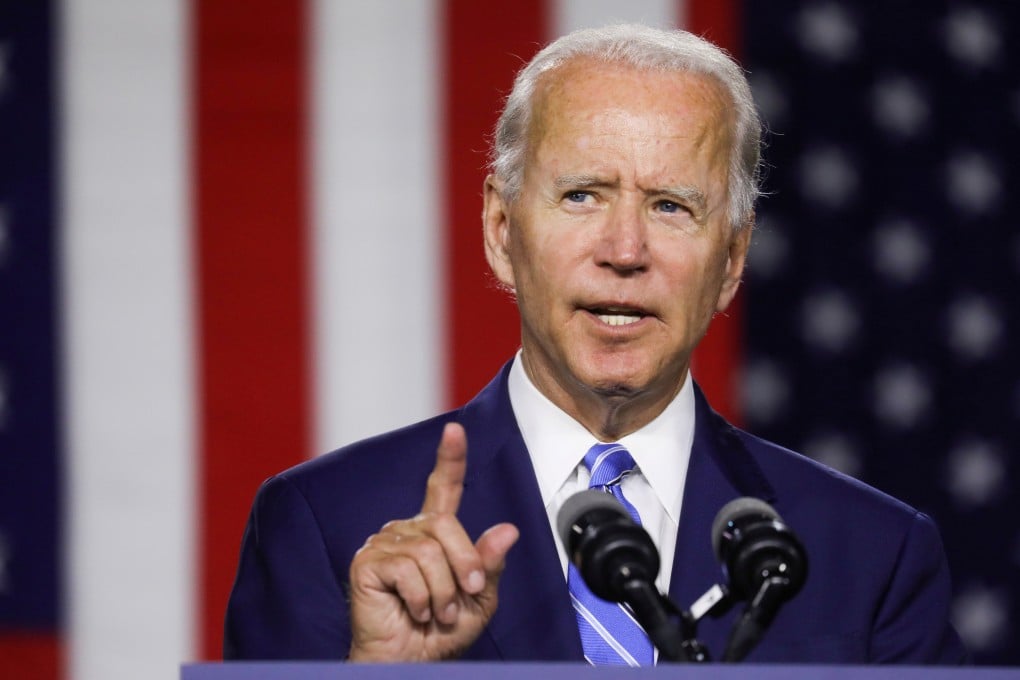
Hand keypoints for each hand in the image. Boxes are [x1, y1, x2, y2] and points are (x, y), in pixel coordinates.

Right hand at [347, 422, 519, 661]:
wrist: (410, 662)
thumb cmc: (441, 633)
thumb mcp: (479, 599)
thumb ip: (490, 564)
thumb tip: (507, 530)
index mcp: (434, 533)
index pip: (442, 487)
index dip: (450, 458)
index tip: (455, 429)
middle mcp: (408, 531)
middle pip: (447, 526)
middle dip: (464, 566)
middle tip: (463, 598)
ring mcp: (385, 543)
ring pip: (429, 551)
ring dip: (443, 591)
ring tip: (436, 611)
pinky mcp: (367, 561)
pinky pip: (407, 568)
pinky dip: (420, 597)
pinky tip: (415, 610)